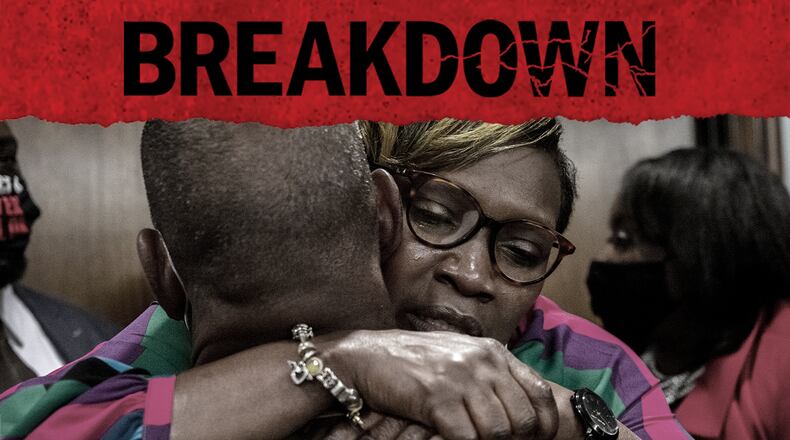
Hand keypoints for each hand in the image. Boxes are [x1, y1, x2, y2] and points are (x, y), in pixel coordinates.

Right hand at [322, 330, 558, 439]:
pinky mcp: (437, 398)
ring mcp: (461, 379)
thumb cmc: (416, 362)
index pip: (540, 393)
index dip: (545, 425)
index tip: (538, 439)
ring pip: (497, 432)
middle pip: (523, 419)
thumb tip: (522, 411)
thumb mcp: (462, 358)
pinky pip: (466, 438)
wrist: (368, 356)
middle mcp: (482, 362)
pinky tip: (446, 437)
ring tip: (468, 437)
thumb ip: (492, 376)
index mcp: (493, 352)